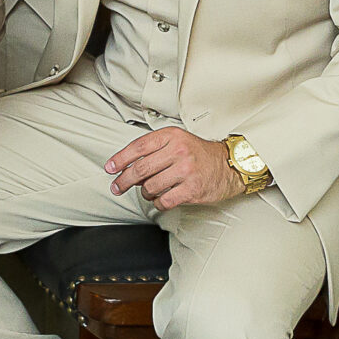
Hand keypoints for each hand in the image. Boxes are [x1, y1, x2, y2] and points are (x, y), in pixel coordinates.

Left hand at [106, 128, 245, 209]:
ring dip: (145, 192)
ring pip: (151, 186)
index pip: (138, 147)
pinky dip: (158, 203)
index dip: (120, 159)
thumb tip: (128, 165)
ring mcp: (186, 171)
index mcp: (171, 136)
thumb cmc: (200, 154)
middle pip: (141, 168)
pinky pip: (164, 200)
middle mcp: (178, 151)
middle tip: (116, 186)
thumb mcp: (177, 140)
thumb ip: (154, 149)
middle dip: (124, 180)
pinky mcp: (192, 189)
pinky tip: (160, 199)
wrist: (229, 165)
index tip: (110, 168)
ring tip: (149, 191)